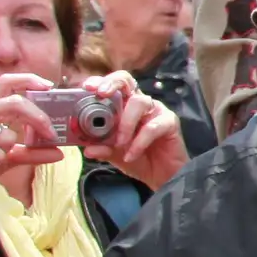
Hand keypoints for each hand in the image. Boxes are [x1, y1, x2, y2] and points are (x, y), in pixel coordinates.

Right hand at [0, 78, 63, 202]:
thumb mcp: (10, 157)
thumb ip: (32, 152)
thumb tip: (60, 152)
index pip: (7, 82)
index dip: (28, 80)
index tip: (49, 86)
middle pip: (15, 103)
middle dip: (37, 118)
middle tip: (51, 134)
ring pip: (8, 136)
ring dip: (6, 152)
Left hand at [86, 71, 189, 191]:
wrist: (162, 177)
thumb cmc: (139, 159)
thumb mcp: (114, 155)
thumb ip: (102, 149)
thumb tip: (87, 149)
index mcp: (124, 106)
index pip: (111, 87)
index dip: (100, 82)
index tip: (87, 87)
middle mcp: (139, 103)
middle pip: (127, 80)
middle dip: (112, 83)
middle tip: (102, 93)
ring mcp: (155, 110)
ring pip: (139, 102)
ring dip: (125, 124)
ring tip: (119, 144)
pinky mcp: (169, 122)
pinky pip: (152, 127)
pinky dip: (138, 142)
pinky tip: (131, 156)